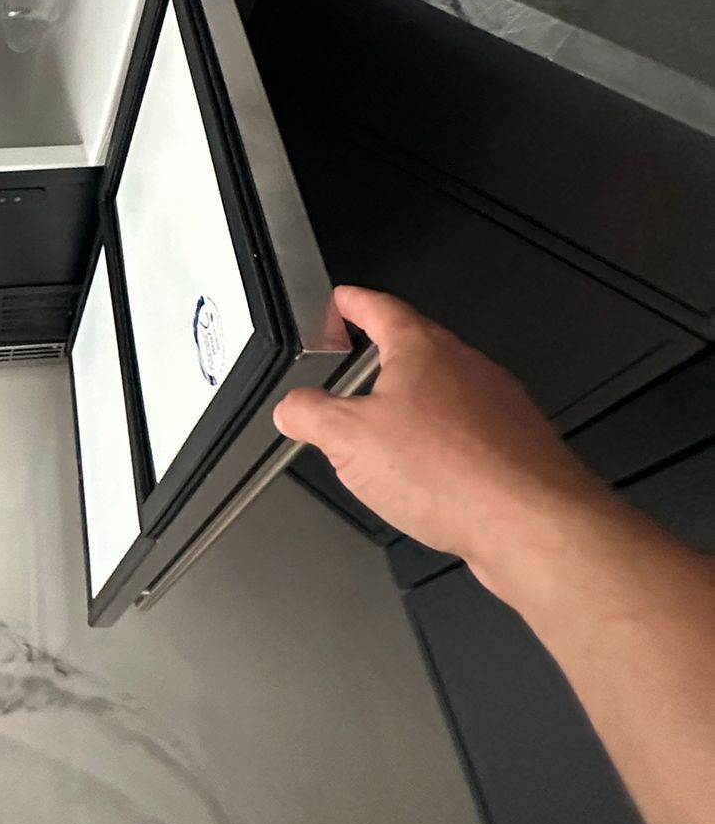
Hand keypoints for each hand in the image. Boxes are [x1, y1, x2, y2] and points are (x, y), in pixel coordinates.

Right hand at [272, 286, 610, 593]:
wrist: (531, 522)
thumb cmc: (455, 472)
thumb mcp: (350, 440)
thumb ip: (310, 415)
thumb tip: (292, 407)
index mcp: (422, 348)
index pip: (381, 307)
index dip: (353, 302)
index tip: (342, 300)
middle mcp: (466, 367)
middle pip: (417, 347)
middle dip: (381, 359)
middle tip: (353, 367)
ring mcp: (496, 405)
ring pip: (444, 393)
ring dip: (412, 408)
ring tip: (384, 436)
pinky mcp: (514, 445)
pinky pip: (467, 433)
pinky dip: (441, 445)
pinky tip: (426, 478)